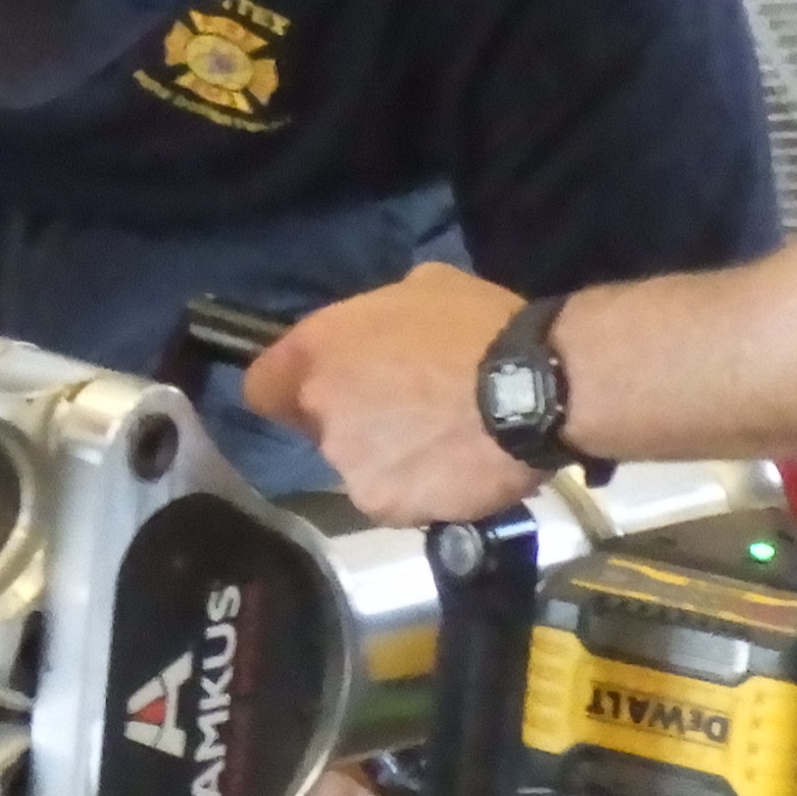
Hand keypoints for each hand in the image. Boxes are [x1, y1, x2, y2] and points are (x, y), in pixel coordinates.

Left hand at [245, 263, 535, 526]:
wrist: (533, 389)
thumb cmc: (480, 326)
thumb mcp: (423, 289)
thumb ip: (381, 316)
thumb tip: (384, 330)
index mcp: (319, 350)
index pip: (262, 388)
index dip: (289, 392)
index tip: (323, 391)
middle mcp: (322, 410)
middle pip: (319, 429)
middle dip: (354, 422)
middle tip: (409, 410)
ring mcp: (350, 464)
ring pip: (359, 467)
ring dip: (389, 458)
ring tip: (443, 440)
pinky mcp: (386, 506)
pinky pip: (396, 500)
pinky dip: (420, 489)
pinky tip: (456, 469)